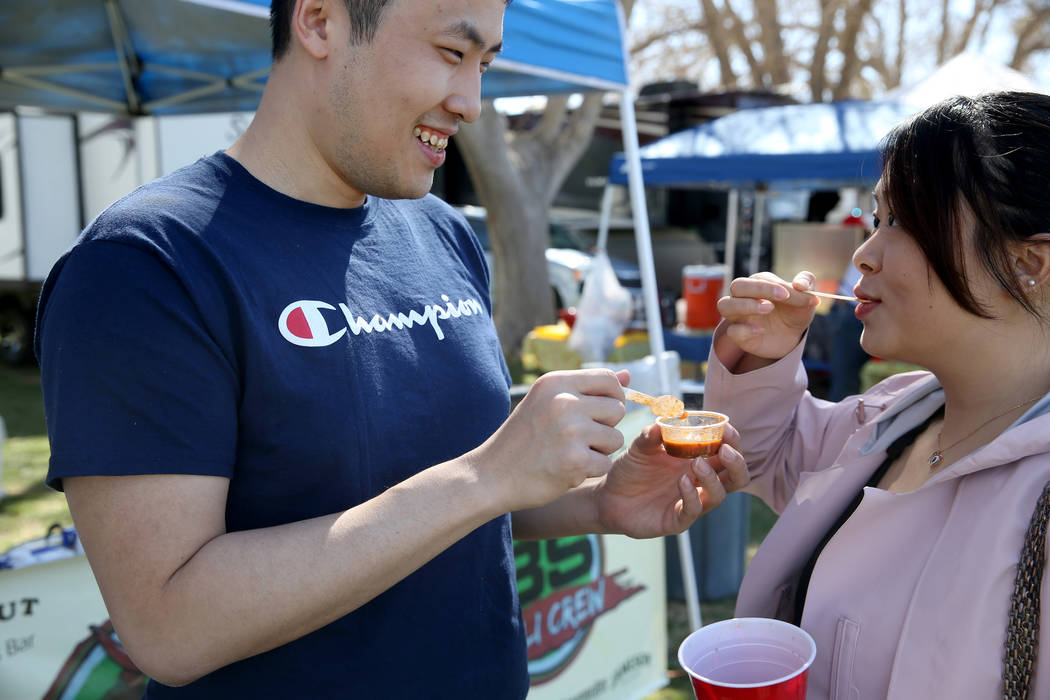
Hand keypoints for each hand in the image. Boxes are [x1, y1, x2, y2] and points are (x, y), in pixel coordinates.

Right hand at [473, 368, 627, 511]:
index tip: (599, 412)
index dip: (613, 397)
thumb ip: (587, 389)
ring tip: (569, 452)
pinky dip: (591, 471)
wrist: (492, 475)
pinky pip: (606, 463)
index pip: (609, 379)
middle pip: (617, 409)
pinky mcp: (575, 461)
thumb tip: (628, 376)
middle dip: (605, 426)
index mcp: (556, 383)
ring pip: (615, 438)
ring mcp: (570, 431)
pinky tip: (566, 469)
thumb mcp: (547, 402)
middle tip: (576, 438)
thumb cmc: (523, 438)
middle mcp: (563, 402)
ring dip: (599, 450)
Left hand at [594, 422, 747, 537]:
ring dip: (713, 478)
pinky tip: (682, 482)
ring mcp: (691, 502)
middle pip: (735, 476)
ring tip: (697, 463)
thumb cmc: (631, 470)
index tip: (725, 427)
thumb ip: (650, 435)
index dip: (731, 440)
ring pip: (719, 495)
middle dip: (736, 462)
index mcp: (697, 460)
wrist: (608, 497)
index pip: (727, 451)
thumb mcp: (639, 448)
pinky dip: (692, 496)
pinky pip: (693, 511)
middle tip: (725, 449)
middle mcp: (699, 482)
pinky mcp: (677, 520)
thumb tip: (662, 422)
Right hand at [716, 271, 819, 360]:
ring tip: (768, 309)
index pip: (758, 279)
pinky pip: (732, 330)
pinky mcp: (739, 335)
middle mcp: (745, 297)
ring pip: (725, 305)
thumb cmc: (795, 311)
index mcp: (759, 283)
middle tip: (779, 299)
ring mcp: (739, 316)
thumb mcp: (806, 297)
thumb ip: (807, 283)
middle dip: (756, 290)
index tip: (788, 293)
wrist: (793, 336)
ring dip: (744, 305)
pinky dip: (744, 330)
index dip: (772, 286)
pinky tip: (761, 331)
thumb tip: (801, 284)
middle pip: (737, 286)